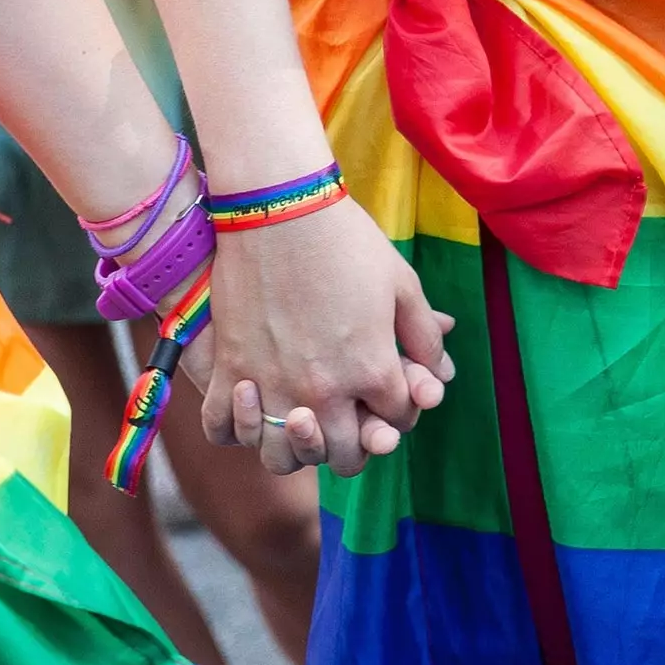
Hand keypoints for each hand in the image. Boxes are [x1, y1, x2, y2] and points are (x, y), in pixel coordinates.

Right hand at [199, 197, 455, 476]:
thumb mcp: (400, 282)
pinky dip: (235, 428)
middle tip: (347, 420)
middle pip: (344, 455)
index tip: (388, 388)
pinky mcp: (230, 369)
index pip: (397, 420)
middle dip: (354, 443)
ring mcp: (273, 385)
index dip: (398, 408)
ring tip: (298, 423)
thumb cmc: (344, 240)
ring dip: (295, 450)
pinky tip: (248, 409)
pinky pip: (224, 428)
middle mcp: (325, 389)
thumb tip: (441, 371)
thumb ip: (423, 334)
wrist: (277, 207)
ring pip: (283, 457)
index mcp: (373, 369)